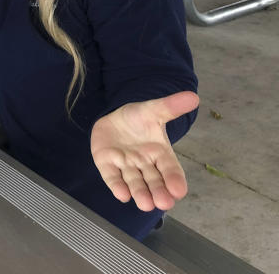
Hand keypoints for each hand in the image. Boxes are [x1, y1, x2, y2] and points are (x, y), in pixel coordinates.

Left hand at [91, 91, 199, 211]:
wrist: (114, 118)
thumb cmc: (138, 119)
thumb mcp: (153, 110)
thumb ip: (170, 106)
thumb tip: (193, 96)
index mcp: (160, 153)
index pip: (171, 169)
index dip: (175, 180)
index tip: (180, 190)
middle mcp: (145, 164)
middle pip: (153, 181)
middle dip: (159, 192)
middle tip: (164, 203)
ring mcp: (125, 166)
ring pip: (134, 182)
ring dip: (140, 193)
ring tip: (145, 204)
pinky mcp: (107, 165)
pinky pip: (112, 177)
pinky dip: (116, 186)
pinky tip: (121, 195)